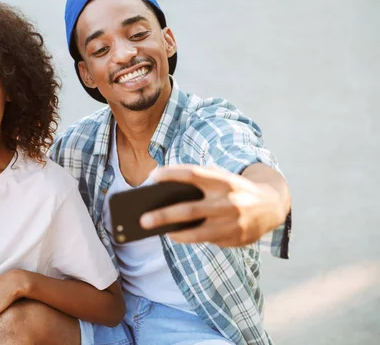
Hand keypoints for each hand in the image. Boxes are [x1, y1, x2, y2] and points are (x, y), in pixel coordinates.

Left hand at [140, 165, 284, 246]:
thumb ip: (200, 180)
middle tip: (142, 219)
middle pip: (188, 209)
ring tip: (159, 231)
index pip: (192, 174)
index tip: (152, 176)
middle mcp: (228, 201)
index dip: (171, 174)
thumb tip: (163, 190)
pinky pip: (207, 240)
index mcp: (223, 181)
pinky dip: (190, 238)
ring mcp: (232, 222)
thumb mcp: (223, 178)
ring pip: (196, 232)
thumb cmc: (236, 189)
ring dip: (174, 233)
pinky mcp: (235, 238)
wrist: (272, 205)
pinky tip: (177, 235)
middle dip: (163, 215)